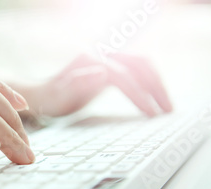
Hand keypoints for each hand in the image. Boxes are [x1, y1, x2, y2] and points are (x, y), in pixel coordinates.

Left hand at [16, 53, 172, 117]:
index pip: (123, 76)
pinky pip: (137, 67)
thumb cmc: (49, 100)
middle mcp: (100, 52)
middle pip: (139, 63)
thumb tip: (102, 72)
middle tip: (168, 111)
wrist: (43, 93)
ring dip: (156, 82)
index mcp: (89, 60)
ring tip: (166, 106)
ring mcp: (107, 55)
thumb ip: (76, 85)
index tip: (152, 115)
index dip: (139, 95)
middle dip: (156, 87)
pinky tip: (155, 97)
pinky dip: (150, 80)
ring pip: (142, 62)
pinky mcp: (111, 62)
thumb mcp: (57, 98)